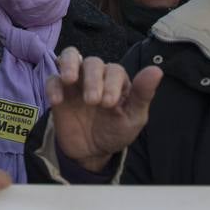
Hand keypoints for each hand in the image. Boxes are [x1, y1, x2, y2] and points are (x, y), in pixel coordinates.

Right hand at [45, 47, 162, 171]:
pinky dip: (53, 86)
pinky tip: (57, 101)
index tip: (109, 104)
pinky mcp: (58, 91)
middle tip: (92, 101)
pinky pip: (52, 80)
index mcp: (116, 80)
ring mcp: (75, 81)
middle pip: (92, 62)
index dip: (111, 83)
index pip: (114, 70)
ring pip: (70, 57)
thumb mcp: (133, 118)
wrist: (91, 152)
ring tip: (69, 80)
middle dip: (92, 79)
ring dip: (69, 65)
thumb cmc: (116, 131)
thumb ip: (143, 94)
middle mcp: (95, 75)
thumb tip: (157, 70)